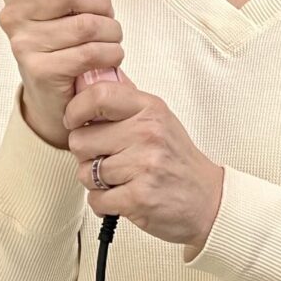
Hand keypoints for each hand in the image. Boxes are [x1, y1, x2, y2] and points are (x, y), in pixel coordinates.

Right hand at [0, 0, 122, 146]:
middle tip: (104, 15)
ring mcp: (25, 43)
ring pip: (87, 24)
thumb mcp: (77, 2)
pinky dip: (111, 53)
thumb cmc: (66, 41)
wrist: (56, 93)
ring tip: (108, 38)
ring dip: (111, 32)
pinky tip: (108, 55)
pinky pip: (91, 52)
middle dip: (101, 3)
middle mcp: (15, 14)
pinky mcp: (41, 70)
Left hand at [64, 73, 223, 251]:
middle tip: (106, 157)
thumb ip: (125, 101)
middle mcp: (147, 133)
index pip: (99, 95)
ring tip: (119, 178)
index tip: (74, 120)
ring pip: (85, 172)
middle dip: (86, 154)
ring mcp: (143, 165)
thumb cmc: (177, 159)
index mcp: (149, 109)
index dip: (75, 109)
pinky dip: (103, 202)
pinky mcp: (139, 197)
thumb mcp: (158, 118)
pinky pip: (96, 199)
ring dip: (96, 181)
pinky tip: (121, 196)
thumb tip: (92, 78)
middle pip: (81, 140)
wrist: (206, 198)